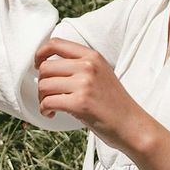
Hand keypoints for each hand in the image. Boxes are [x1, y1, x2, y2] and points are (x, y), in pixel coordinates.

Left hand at [33, 38, 150, 153]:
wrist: (131, 125)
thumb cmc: (114, 103)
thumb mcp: (101, 73)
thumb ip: (80, 65)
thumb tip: (47, 65)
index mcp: (92, 56)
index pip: (56, 44)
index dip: (40, 54)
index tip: (37, 65)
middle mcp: (88, 66)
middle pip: (46, 67)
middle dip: (41, 83)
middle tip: (47, 95)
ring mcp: (84, 84)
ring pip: (44, 85)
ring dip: (42, 98)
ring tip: (50, 106)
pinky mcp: (80, 103)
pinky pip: (48, 102)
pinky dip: (45, 110)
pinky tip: (51, 114)